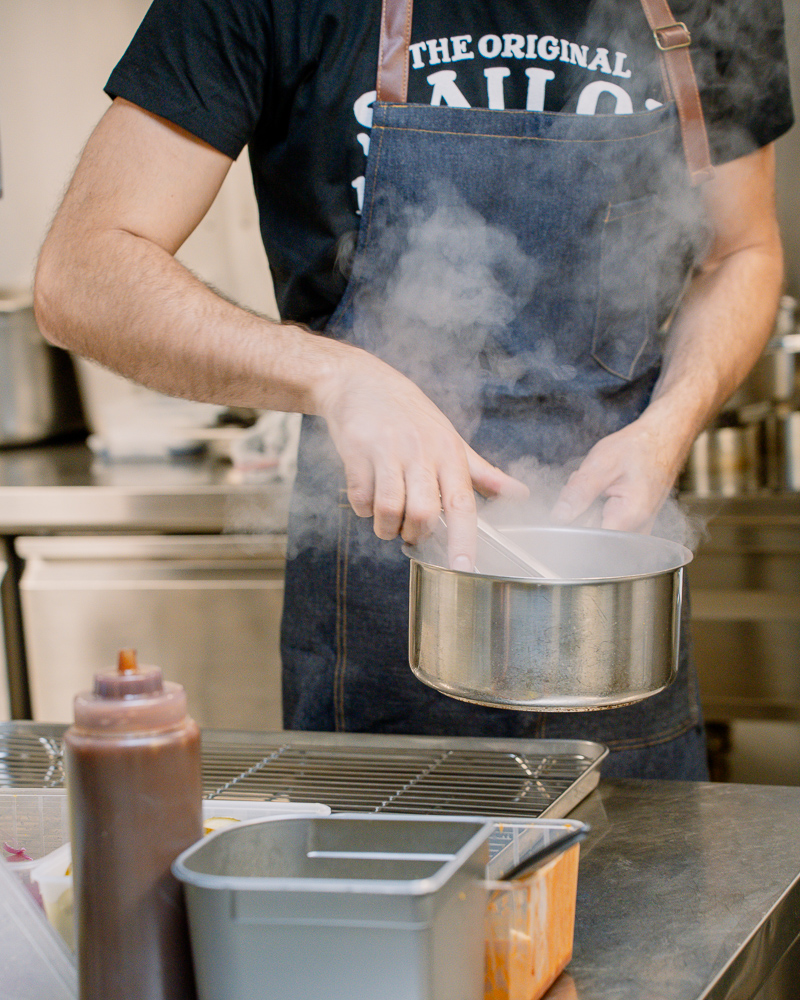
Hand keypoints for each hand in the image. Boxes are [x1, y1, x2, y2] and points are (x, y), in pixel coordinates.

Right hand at [316, 346, 527, 568]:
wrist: (361, 382)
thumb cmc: (411, 415)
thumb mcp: (451, 439)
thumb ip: (484, 473)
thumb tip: (521, 494)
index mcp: (449, 453)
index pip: (462, 504)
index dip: (464, 540)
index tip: (464, 567)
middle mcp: (421, 452)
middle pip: (423, 514)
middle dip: (415, 535)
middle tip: (411, 532)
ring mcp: (387, 452)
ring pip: (389, 511)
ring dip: (386, 527)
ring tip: (387, 520)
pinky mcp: (356, 452)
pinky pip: (361, 500)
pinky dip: (363, 510)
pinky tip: (368, 498)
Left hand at [550, 414, 685, 532]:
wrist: (663, 439)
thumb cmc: (638, 447)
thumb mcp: (601, 464)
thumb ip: (578, 494)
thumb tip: (558, 518)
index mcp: (628, 517)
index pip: (588, 540)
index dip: (571, 525)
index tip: (572, 504)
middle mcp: (637, 530)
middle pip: (592, 534)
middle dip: (580, 513)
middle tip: (590, 487)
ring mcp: (639, 530)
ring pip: (599, 529)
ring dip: (589, 509)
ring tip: (601, 487)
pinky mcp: (636, 526)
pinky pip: (608, 525)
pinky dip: (599, 509)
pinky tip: (606, 493)